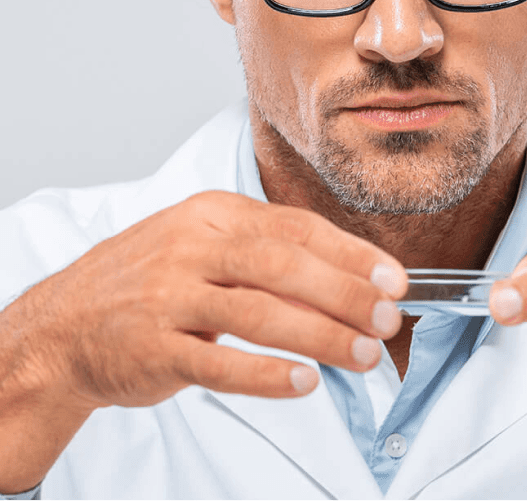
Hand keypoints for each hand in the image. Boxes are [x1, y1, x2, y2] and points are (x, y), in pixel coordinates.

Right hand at [3, 191, 407, 411]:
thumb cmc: (152, 280)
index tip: (394, 280)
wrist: (63, 323)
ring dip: (320, 336)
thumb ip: (268, 250)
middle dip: (345, 293)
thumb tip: (351, 274)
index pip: (298, 227)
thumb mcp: (204, 242)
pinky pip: (217, 363)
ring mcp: (169, 297)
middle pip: (284, 266)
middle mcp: (193, 248)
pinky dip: (266, 375)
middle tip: (387, 320)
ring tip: (362, 355)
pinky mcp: (151, 349)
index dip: (352, 255)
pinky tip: (305, 382)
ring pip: (258, 314)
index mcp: (215, 214)